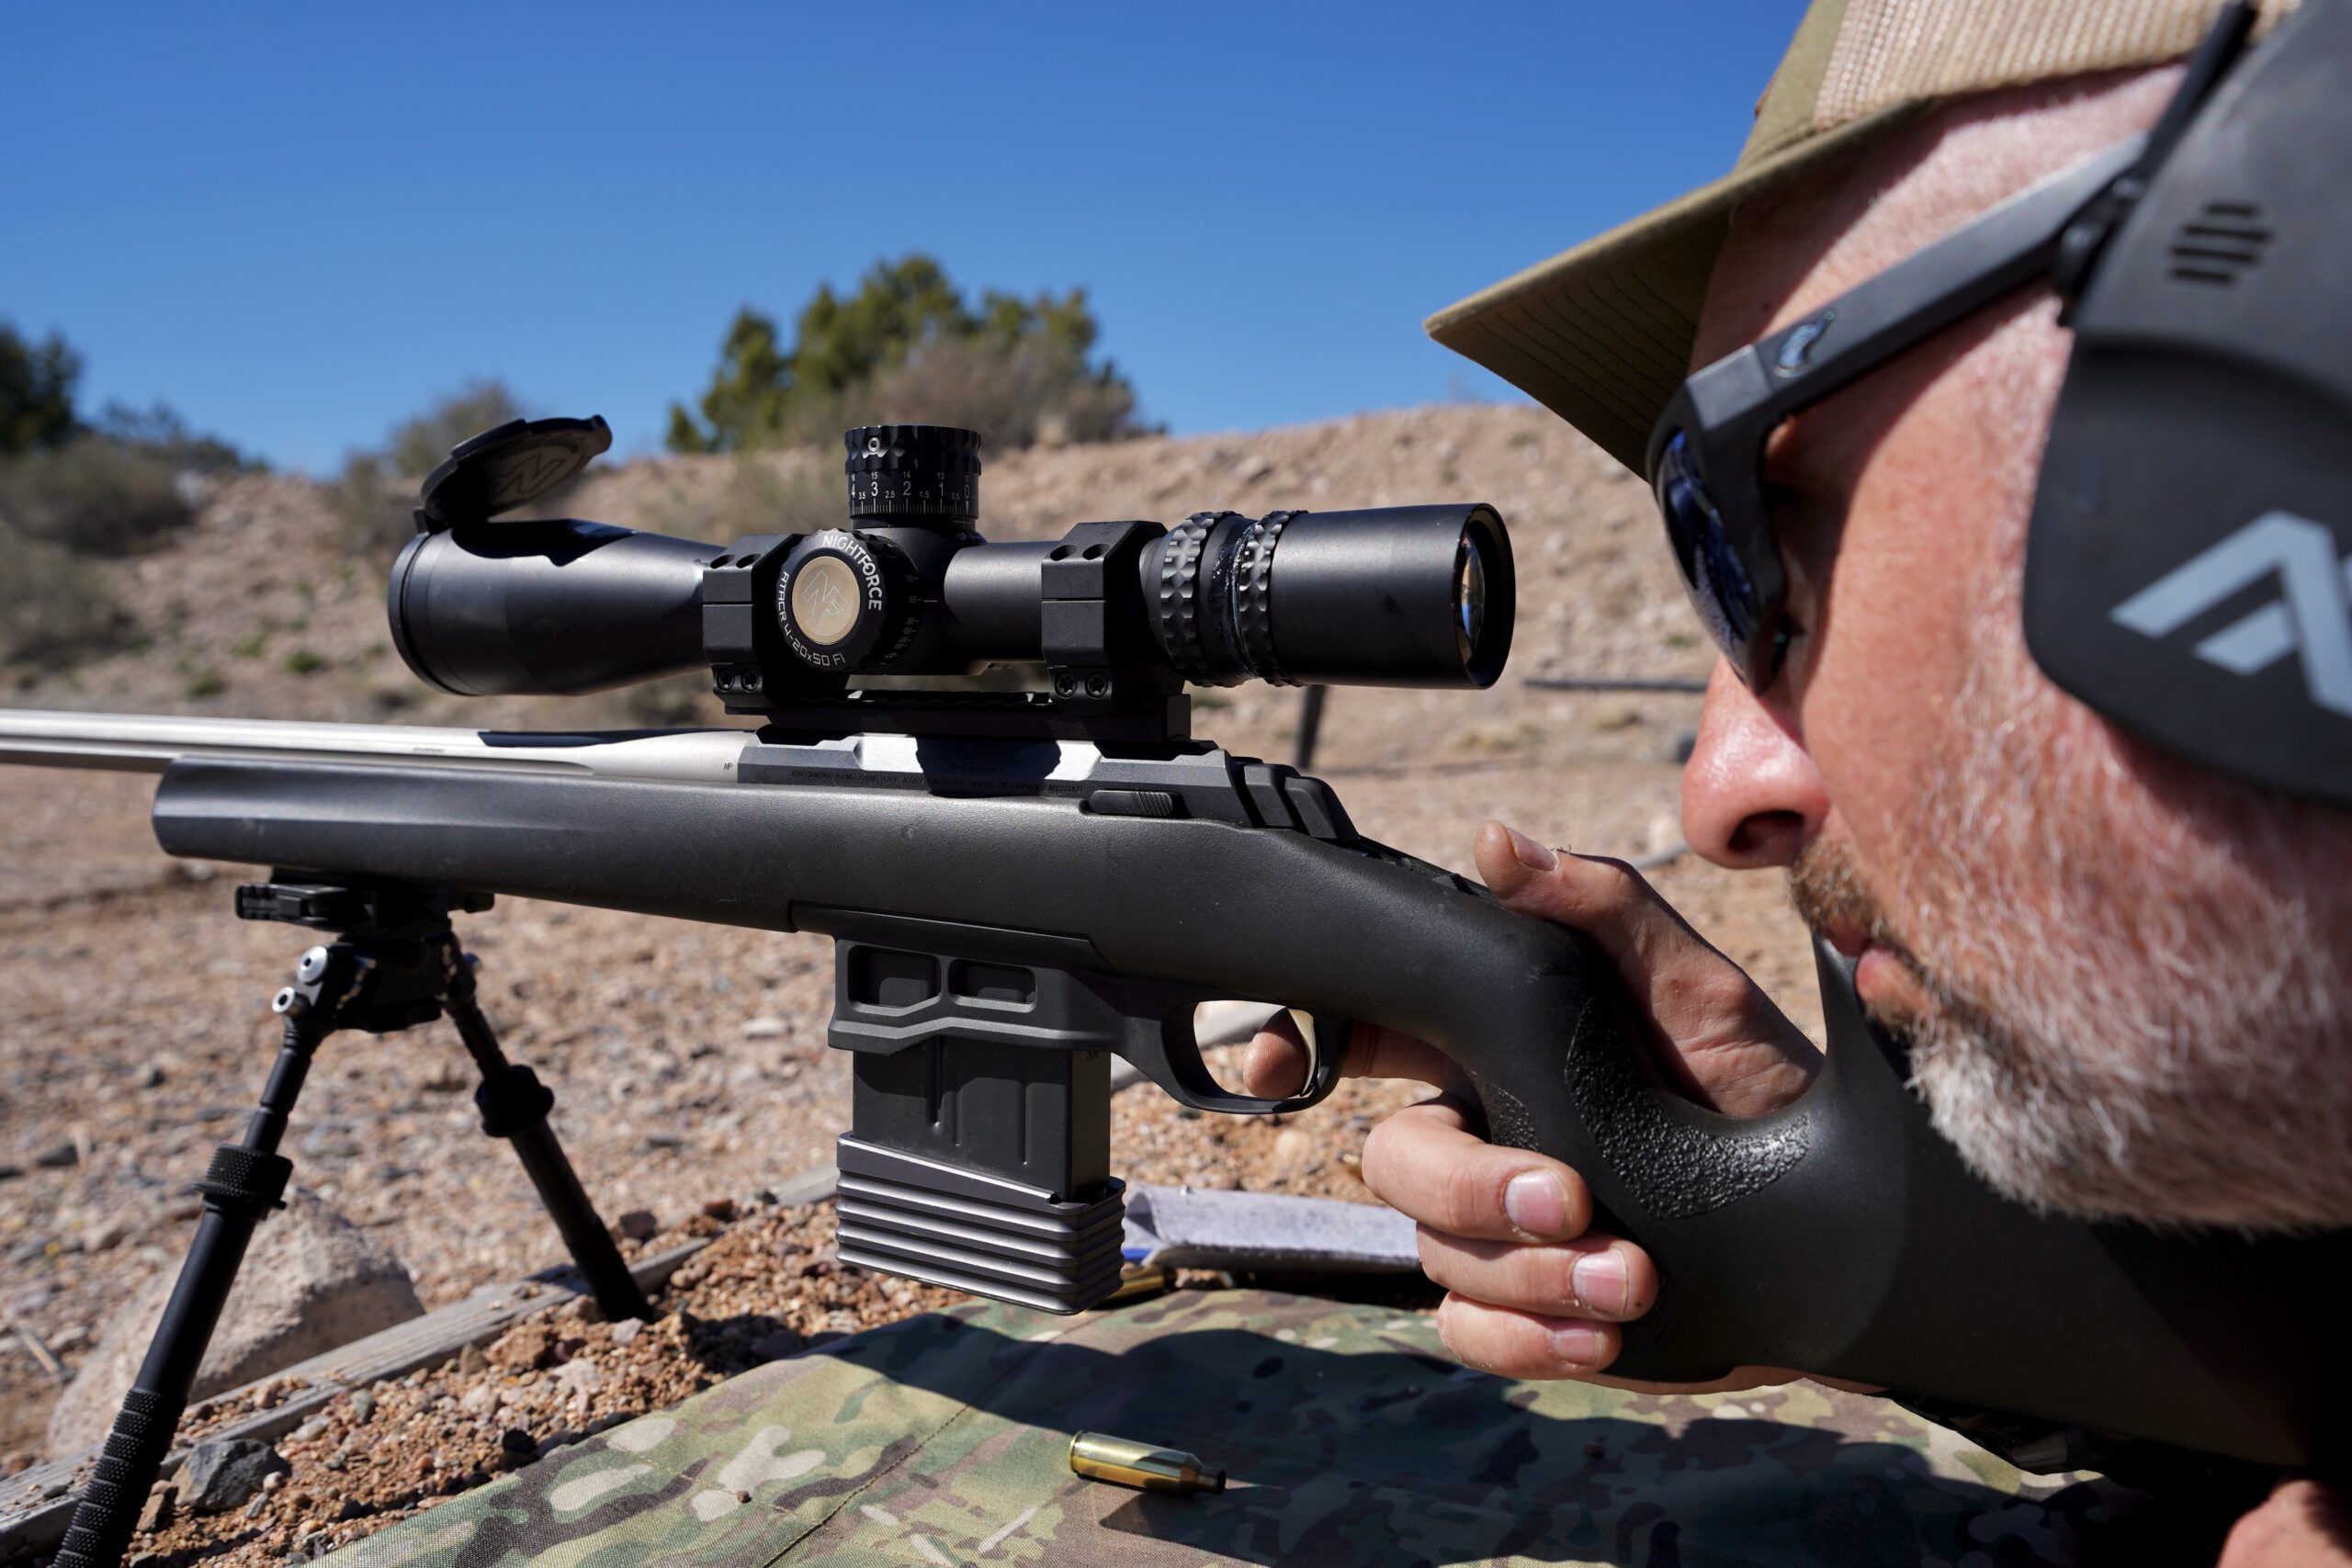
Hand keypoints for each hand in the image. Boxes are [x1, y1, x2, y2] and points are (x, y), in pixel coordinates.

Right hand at [1244, 820, 1822, 1385]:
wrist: (1845, 1229)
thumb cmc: (1768, 1089)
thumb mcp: (1696, 991)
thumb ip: (1602, 911)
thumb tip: (1499, 843)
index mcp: (1501, 1046)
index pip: (1365, 1032)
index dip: (1296, 1041)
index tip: (1271, 1068)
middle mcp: (1488, 1132)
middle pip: (1395, 1161)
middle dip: (1470, 1191)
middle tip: (1569, 1201)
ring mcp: (1504, 1230)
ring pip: (1437, 1255)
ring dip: (1524, 1276)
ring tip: (1630, 1279)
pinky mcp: (1538, 1309)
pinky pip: (1474, 1332)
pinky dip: (1522, 1338)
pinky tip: (1596, 1335)